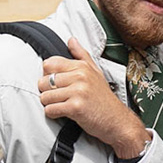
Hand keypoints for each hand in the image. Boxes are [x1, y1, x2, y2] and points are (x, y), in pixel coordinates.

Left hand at [40, 38, 150, 160]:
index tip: (60, 85)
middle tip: (63, 98)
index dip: (49, 76)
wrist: (118, 121)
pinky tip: (66, 114)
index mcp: (82, 67)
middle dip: (49, 92)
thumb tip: (71, 40)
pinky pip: (50, 110)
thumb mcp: (96, 73)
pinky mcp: (76, 107)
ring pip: (45, 97)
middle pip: (44, 81)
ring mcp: (78, 92)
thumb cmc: (104, 100)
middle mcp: (80, 77)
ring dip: (51, 105)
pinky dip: (54, 114)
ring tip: (65, 106)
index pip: (49, 64)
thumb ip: (81, 55)